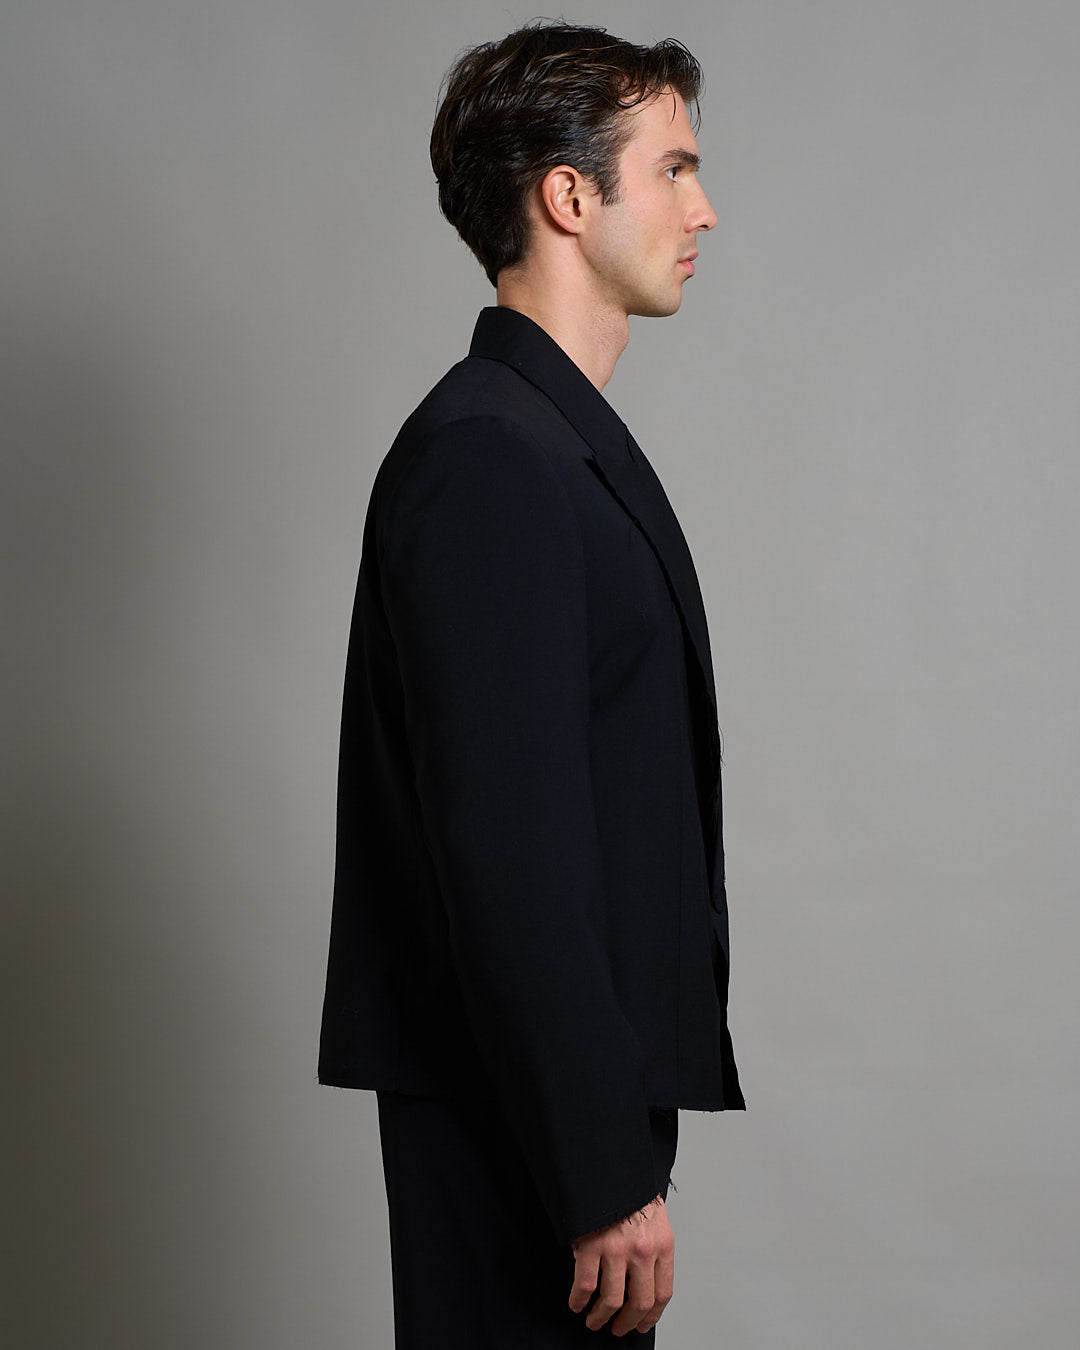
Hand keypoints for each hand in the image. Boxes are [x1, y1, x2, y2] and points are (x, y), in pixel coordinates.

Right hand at [568, 1193, 673, 1336]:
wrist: (610, 1168)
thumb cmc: (630, 1191)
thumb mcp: (654, 1217)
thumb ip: (652, 1246)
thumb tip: (642, 1277)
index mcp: (662, 1244)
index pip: (662, 1292)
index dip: (651, 1315)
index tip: (642, 1323)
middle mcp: (642, 1251)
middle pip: (639, 1302)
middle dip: (627, 1322)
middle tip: (618, 1328)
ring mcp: (616, 1250)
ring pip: (611, 1300)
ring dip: (601, 1316)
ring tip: (594, 1320)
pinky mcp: (591, 1246)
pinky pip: (584, 1285)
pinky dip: (578, 1300)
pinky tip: (576, 1303)